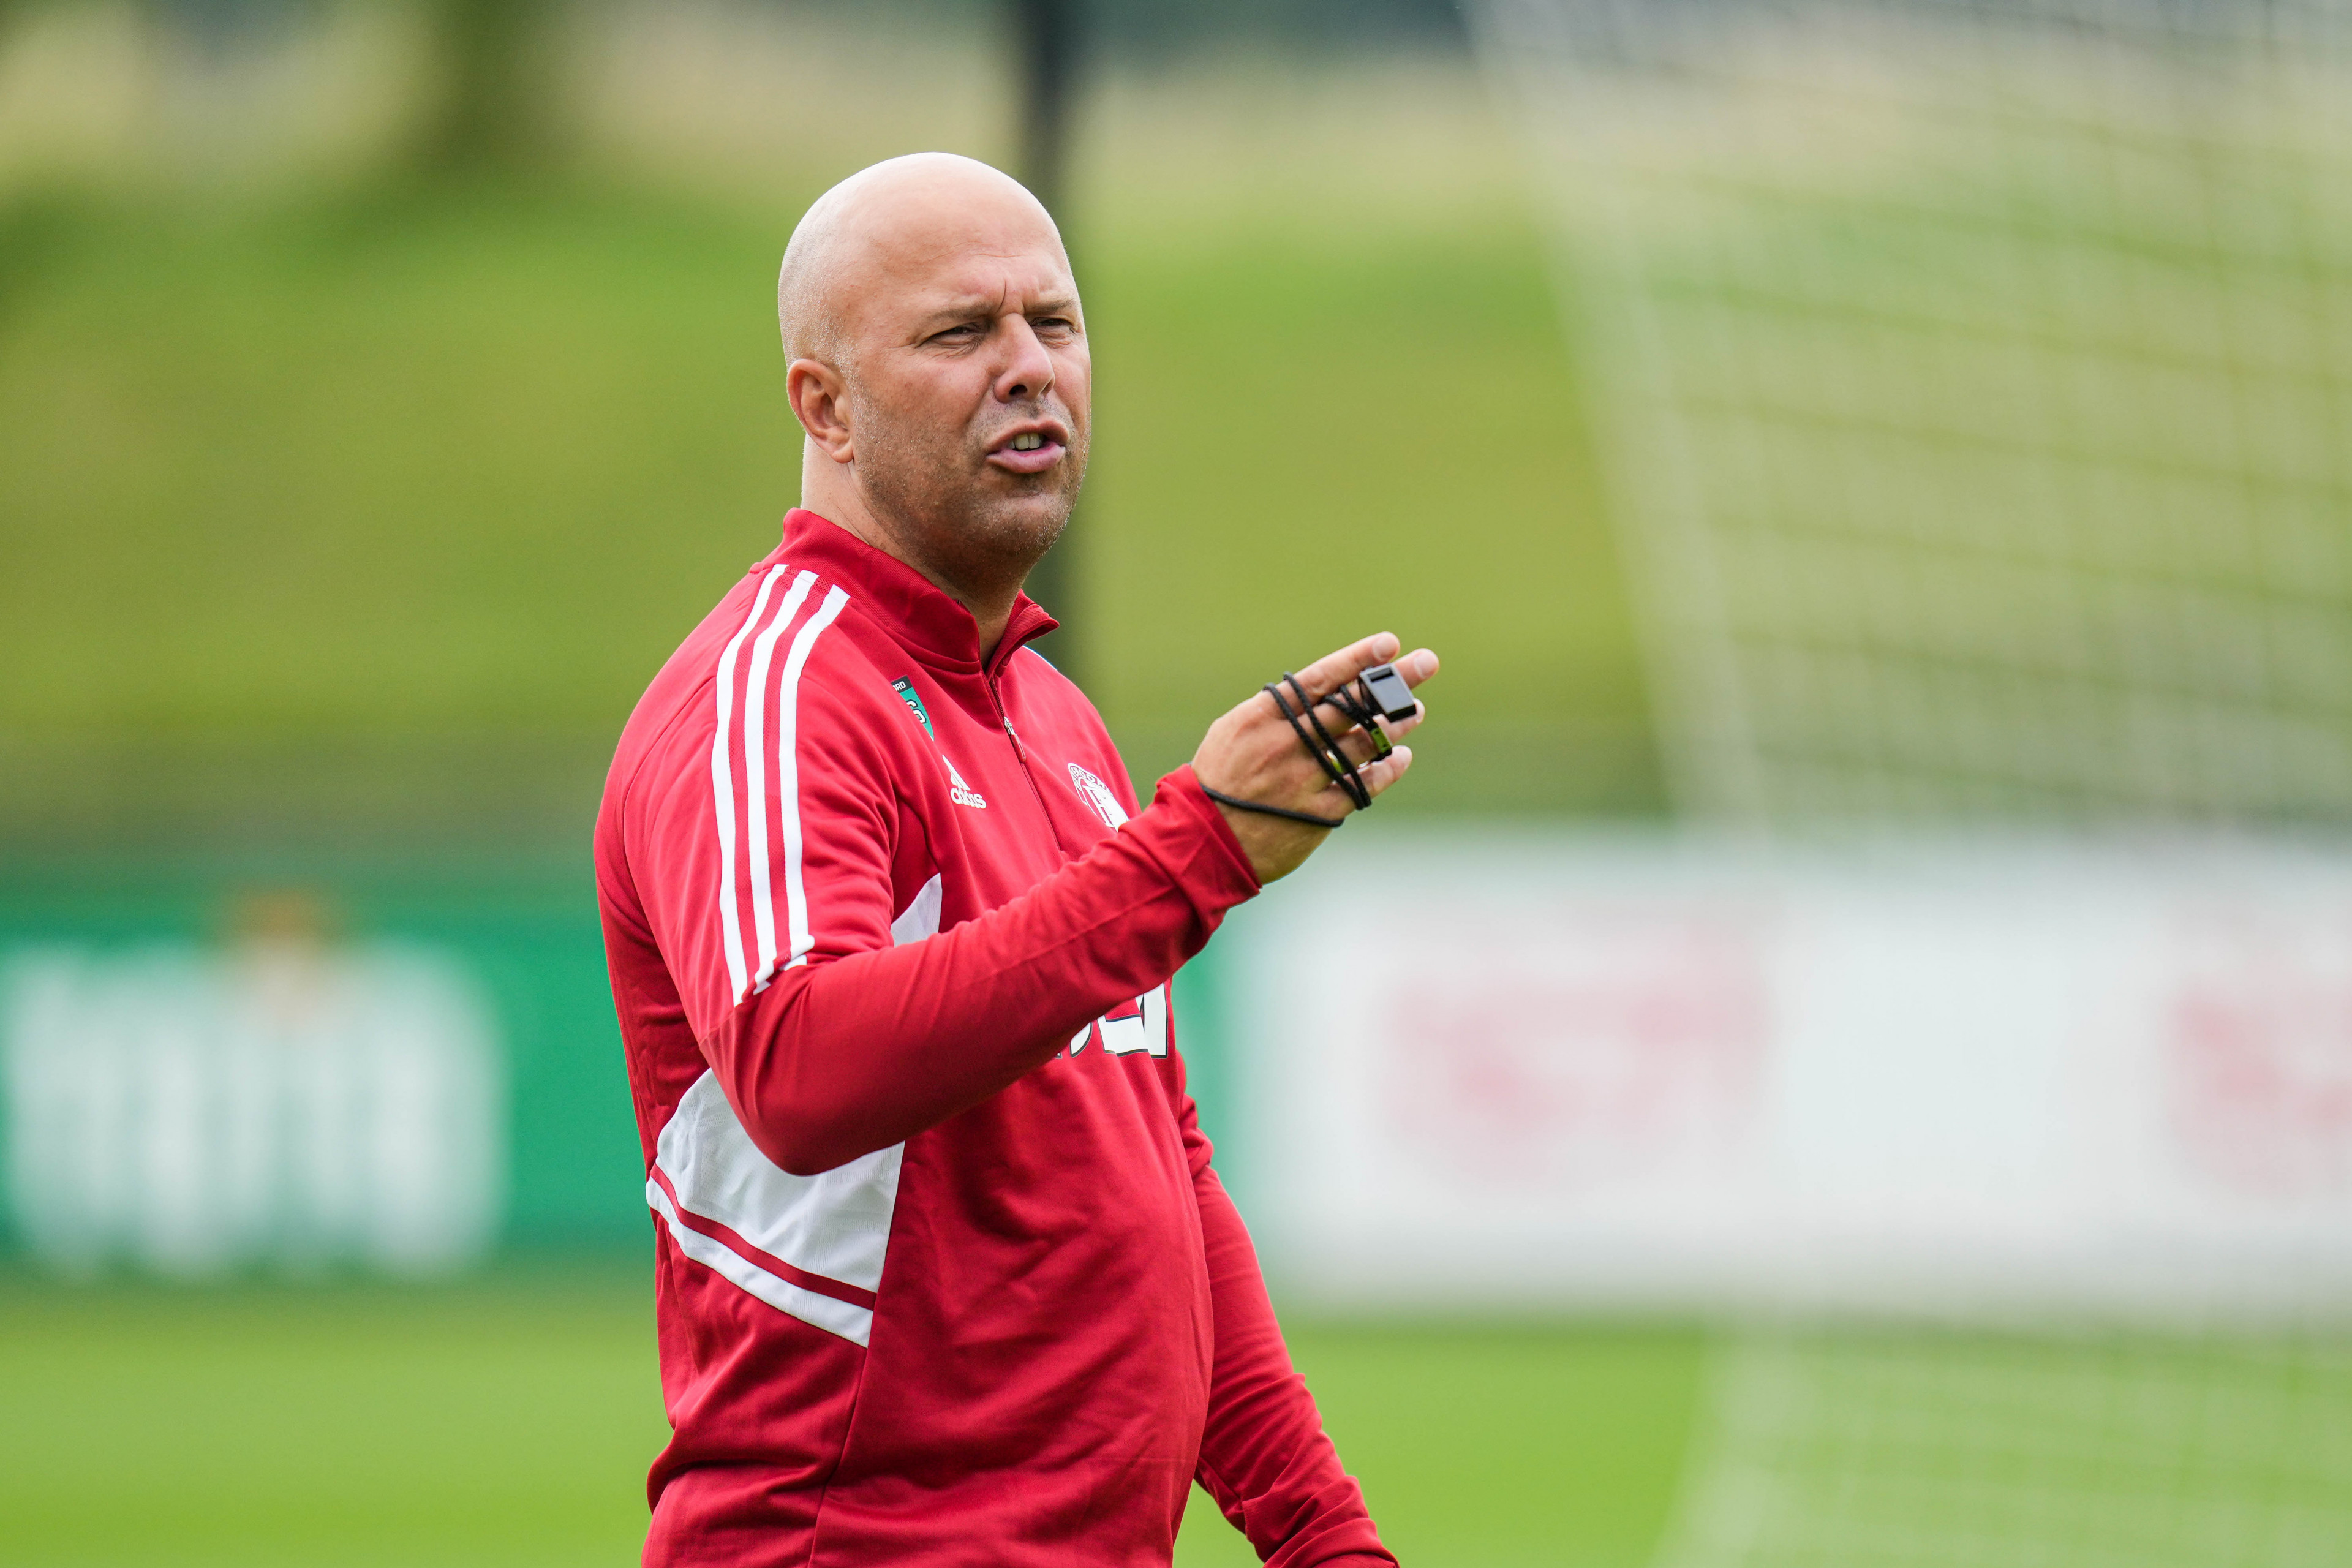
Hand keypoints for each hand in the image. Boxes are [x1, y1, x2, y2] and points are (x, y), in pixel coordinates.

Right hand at [1191, 633, 1438, 883]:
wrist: (1203, 841)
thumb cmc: (1219, 780)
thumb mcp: (1234, 732)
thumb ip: (1277, 711)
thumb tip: (1321, 691)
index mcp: (1263, 718)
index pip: (1320, 679)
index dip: (1357, 659)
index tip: (1389, 644)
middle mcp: (1287, 744)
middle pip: (1351, 706)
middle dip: (1392, 682)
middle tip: (1425, 663)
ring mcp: (1304, 779)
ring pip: (1364, 744)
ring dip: (1395, 724)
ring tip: (1415, 710)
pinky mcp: (1317, 813)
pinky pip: (1363, 787)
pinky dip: (1386, 770)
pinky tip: (1401, 758)